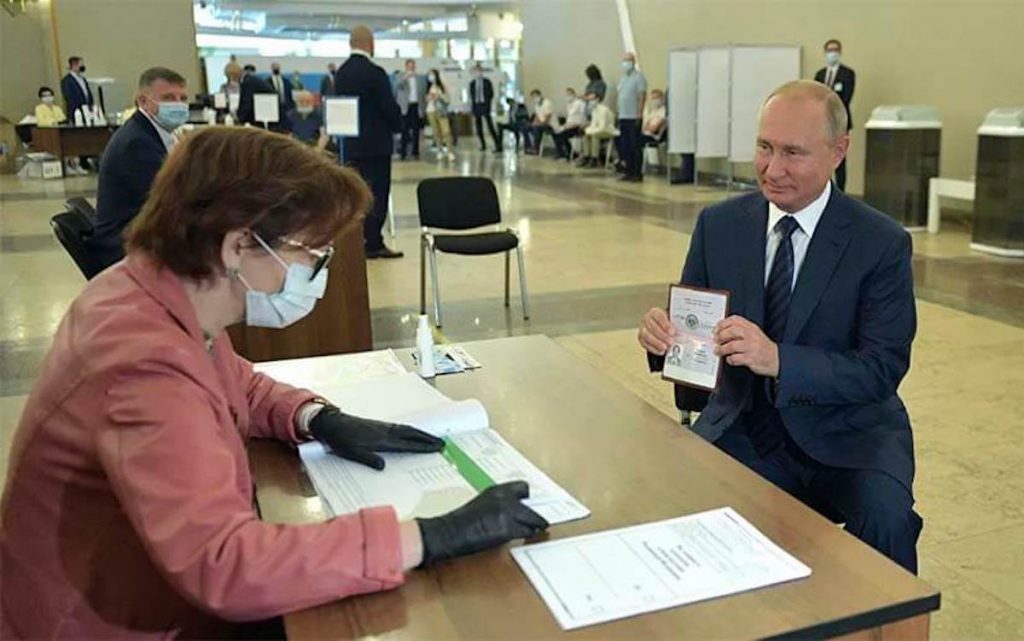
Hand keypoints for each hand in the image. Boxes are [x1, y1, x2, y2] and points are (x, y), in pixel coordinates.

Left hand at [310, 407, 443, 469]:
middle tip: (442, 443)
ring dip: (421, 434)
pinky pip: (401, 428)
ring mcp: (383, 427)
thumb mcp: (352, 453)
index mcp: (381, 440)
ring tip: (432, 438)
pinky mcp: (379, 425)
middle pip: (411, 434)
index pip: (407, 444)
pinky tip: (412, 432)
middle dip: (427, 439)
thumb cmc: (341, 440)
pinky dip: (411, 430)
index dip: (422, 447)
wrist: (332, 423)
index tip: (437, 448)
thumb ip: (368, 459)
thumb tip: (384, 467)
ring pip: (407, 430)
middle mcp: (386, 432)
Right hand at [417, 481, 548, 566]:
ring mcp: (507, 512)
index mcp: (496, 490)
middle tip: (538, 521)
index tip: (530, 505)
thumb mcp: (481, 504)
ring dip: (534, 525)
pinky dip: (527, 535)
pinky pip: (526, 531)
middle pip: (533, 505)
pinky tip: (524, 537)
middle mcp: (503, 497)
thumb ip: (498, 504)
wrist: (448, 532)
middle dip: (536, 514)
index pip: (523, 488)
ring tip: (535, 529)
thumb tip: (513, 512)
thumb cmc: (460, 522)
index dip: (528, 499)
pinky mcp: (507, 528)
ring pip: (533, 519)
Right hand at [638, 307, 674, 354]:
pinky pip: (645, 344)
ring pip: (647, 336)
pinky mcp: (641, 338)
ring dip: (657, 343)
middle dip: (662, 336)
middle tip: (671, 342)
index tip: (672, 332)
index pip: (659, 316)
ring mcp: (643, 328)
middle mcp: (647, 319)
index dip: (665, 324)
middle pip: (652, 327)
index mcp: (655, 312)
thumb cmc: (668, 323)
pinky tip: (661, 351)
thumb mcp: (673, 320)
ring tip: (665, 347)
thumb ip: (678, 324)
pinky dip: (653, 349)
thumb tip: (688, 330)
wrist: (661, 327)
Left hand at [714, 315, 779, 376]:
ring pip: (732, 346)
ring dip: (722, 349)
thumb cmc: (762, 347)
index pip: (735, 320)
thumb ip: (740, 330)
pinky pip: (735, 358)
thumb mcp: (754, 333)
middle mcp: (752, 335)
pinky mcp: (751, 359)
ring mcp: (752, 347)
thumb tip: (721, 331)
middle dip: (721, 336)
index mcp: (751, 327)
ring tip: (718, 351)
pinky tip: (730, 359)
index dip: (723, 323)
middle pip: (732, 331)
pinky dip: (730, 359)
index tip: (716, 329)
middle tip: (716, 340)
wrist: (776, 359)